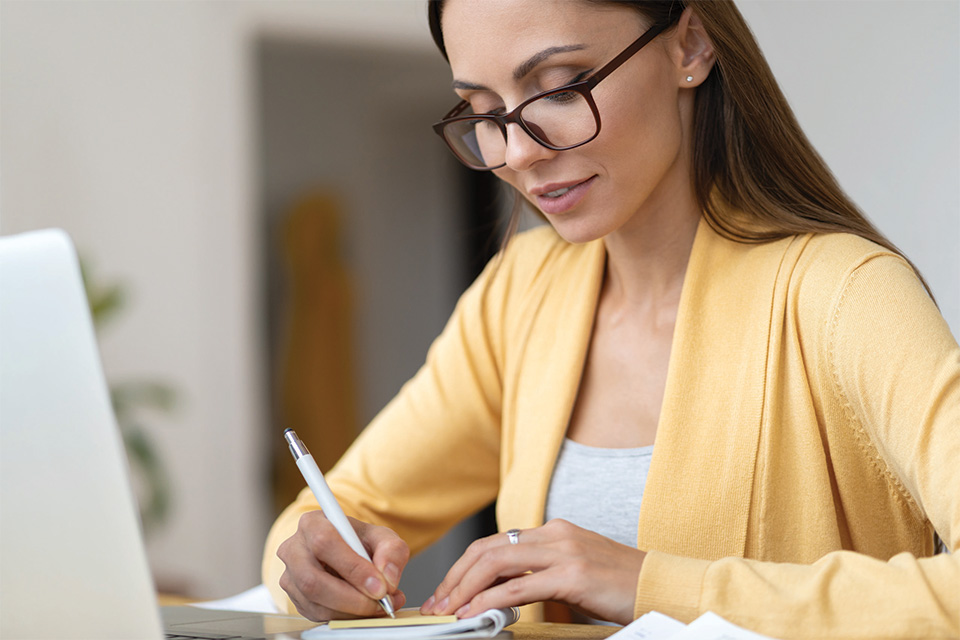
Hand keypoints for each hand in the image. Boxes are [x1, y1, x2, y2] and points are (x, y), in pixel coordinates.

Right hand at [277, 511, 409, 620]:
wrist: (347, 552)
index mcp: (313, 523)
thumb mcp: (382, 537)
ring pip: (313, 600)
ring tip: (376, 606)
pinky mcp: (294, 597)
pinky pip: (315, 613)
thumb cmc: (359, 541)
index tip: (380, 586)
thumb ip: (391, 551)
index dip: (353, 568)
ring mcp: (290, 575)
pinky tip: (362, 609)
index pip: (325, 543)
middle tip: (379, 603)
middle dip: (351, 597)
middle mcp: (294, 548)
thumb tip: (388, 576)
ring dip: (349, 610)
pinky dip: (343, 616)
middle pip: (312, 579)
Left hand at [420, 519, 644, 624]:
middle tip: (437, 604)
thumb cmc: (622, 585)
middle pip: (487, 550)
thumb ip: (542, 575)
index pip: (494, 544)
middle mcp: (554, 535)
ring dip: (464, 589)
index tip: (447, 592)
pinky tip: (476, 614)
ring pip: (495, 564)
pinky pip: (519, 587)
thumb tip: (503, 596)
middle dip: (455, 579)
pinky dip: (490, 601)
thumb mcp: (576, 572)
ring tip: (448, 611)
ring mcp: (563, 552)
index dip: (464, 567)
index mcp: (554, 531)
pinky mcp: (572, 575)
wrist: (663, 585)